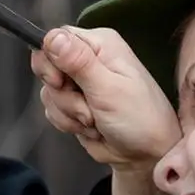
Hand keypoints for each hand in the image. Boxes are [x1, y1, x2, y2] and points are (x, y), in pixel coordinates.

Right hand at [31, 26, 180, 194]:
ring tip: (94, 120)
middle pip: (47, 66)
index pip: (55, 38)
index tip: (59, 82)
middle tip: (84, 105)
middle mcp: (88, 59)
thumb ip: (78, 62)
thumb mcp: (108, 89)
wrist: (146, 157)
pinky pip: (52, 109)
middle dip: (61, 92)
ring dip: (68, 111)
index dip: (50, 61)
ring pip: (49, 91)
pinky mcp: (74, 103)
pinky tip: (90, 127)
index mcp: (100, 44)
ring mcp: (80, 82)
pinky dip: (67, 122)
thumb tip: (52, 37)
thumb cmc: (140, 120)